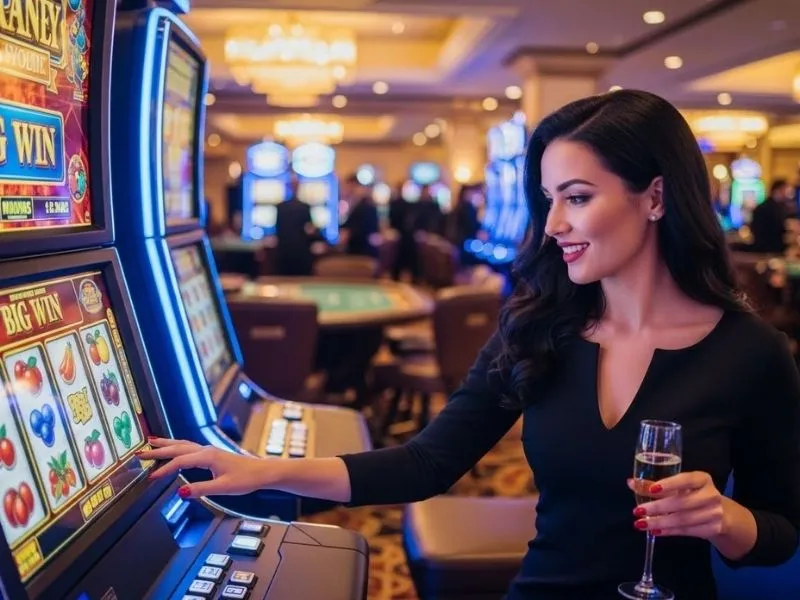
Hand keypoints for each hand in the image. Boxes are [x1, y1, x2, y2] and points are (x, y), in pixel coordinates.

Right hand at [137, 437, 272, 497]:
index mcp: (208, 457)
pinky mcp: (211, 454)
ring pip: (182, 444)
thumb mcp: (223, 488)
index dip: (164, 470)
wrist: (262, 472)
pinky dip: (176, 446)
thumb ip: (201, 489)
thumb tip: (181, 493)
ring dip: (166, 444)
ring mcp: (208, 450)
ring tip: (150, 443)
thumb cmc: (246, 479)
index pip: (180, 462)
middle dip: (158, 450)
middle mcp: (206, 450)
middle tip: (139, 453)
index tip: (150, 478)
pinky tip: (173, 448)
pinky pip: (188, 447)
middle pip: (177, 448)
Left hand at [627, 471, 724, 538]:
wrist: (722, 514)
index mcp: (702, 479)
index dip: (669, 484)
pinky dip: (668, 531)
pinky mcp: (712, 529)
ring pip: (683, 519)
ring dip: (659, 522)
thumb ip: (654, 485)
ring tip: (641, 523)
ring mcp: (714, 513)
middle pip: (682, 503)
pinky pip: (686, 531)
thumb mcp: (678, 487)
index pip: (686, 480)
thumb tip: (630, 483)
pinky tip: (654, 530)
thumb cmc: (693, 495)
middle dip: (658, 507)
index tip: (651, 490)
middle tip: (637, 511)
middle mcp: (711, 495)